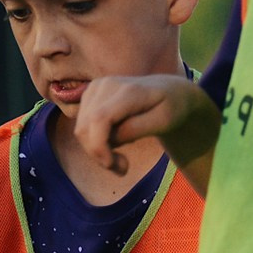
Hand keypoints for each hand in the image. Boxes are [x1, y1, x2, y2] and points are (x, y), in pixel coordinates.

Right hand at [75, 75, 215, 174]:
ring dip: (97, 150)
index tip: (112, 166)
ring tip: (121, 159)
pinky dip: (95, 141)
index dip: (98, 146)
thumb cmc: (171, 108)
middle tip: (123, 168)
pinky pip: (82, 126)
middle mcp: (106, 85)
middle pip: (85, 128)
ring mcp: (95, 88)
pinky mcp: (89, 94)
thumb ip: (137, 128)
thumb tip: (111, 139)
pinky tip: (115, 141)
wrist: (169, 91)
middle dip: (99, 154)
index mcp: (128, 91)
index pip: (99, 119)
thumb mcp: (164, 122)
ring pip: (80, 129)